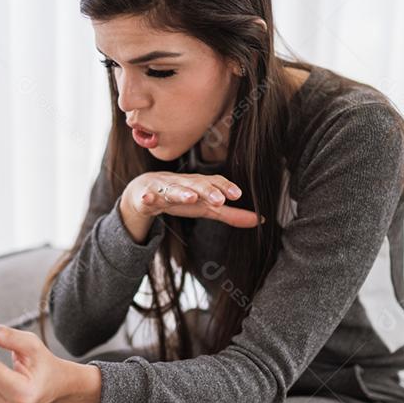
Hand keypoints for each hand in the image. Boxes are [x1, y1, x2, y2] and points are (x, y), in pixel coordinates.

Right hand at [122, 172, 263, 236]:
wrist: (144, 190)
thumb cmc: (181, 198)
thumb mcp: (206, 208)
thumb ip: (231, 214)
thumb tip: (260, 220)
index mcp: (199, 184)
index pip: (214, 182)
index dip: (225, 187)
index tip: (237, 194)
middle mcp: (184, 183)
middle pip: (197, 185)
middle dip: (208, 190)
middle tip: (219, 199)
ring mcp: (164, 188)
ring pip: (173, 190)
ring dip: (182, 193)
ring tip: (191, 198)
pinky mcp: (147, 196)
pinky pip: (147, 197)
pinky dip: (147, 197)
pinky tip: (147, 199)